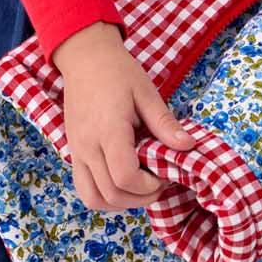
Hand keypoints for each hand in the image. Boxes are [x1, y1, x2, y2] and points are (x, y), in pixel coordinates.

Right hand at [51, 21, 196, 210]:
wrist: (85, 59)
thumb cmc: (118, 72)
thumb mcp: (146, 93)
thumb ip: (165, 124)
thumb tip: (188, 146)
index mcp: (108, 130)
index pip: (125, 177)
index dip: (149, 186)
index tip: (165, 175)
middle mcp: (88, 146)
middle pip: (112, 194)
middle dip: (141, 198)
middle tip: (159, 183)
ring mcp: (77, 152)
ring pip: (94, 199)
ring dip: (121, 202)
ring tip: (141, 187)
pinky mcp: (73, 153)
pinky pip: (85, 189)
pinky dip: (104, 196)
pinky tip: (123, 182)